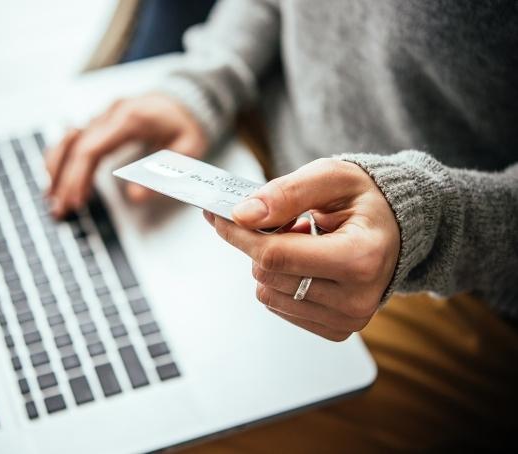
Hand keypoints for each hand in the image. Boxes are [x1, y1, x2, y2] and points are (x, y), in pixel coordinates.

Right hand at [46, 93, 206, 217]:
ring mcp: (104, 115)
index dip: (79, 177)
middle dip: (63, 180)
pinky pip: (74, 137)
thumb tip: (135, 196)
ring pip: (68, 140)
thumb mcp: (187, 150)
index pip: (91, 148)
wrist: (188, 97)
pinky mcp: (102, 120)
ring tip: (52, 196)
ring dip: (56, 168)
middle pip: (74, 147)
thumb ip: (162, 173)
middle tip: (59, 208)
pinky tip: (56, 176)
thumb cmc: (188, 123)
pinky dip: (62, 157)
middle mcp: (111, 113)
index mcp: (130, 119)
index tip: (76, 201)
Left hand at [203, 158, 399, 340]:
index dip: (239, 234)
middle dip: (261, 244)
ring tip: (305, 242)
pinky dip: (282, 281)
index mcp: (361, 258)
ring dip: (272, 264)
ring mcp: (347, 320)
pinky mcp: (336, 330)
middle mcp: (357, 298)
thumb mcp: (331, 178)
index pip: (275, 255)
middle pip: (268, 276)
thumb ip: (287, 192)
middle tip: (287, 222)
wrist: (397, 228)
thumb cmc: (366, 200)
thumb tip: (243, 215)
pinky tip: (309, 263)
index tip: (220, 215)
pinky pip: (279, 306)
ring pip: (268, 294)